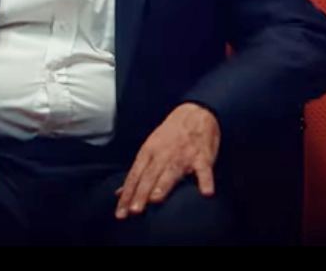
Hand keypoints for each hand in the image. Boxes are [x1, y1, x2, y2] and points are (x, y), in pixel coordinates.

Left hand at [115, 102, 219, 218]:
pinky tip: (206, 192)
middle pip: (149, 176)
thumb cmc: (170, 134)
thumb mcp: (149, 149)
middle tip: (133, 210)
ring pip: (171, 172)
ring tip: (156, 200)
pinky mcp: (202, 157)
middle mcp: (163, 154)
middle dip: (141, 193)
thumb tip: (120, 192)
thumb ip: (137, 173)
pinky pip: (204, 170)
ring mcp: (183, 155)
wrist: (195, 112)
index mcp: (149, 152)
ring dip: (163, 186)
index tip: (120, 213)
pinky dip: (206, 181)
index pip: (134, 176)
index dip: (127, 194)